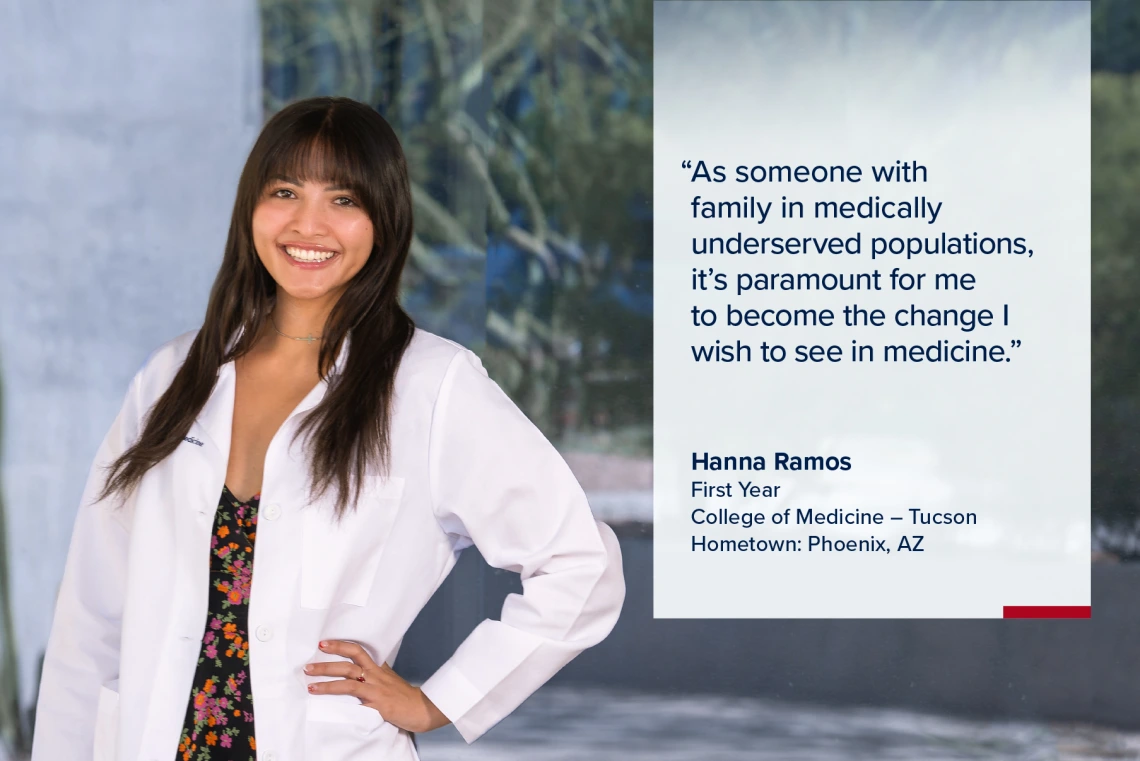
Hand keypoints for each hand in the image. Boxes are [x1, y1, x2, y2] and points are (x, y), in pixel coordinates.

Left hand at [304, 640, 450, 733]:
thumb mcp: (389, 679)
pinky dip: (342, 700)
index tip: (323, 643)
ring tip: (311, 685)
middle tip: (308, 665)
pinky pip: (357, 701)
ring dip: (327, 682)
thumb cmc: (404, 696)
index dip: (340, 645)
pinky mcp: (378, 705)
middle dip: (326, 663)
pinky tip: (329, 703)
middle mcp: (376, 676)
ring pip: (349, 680)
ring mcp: (376, 689)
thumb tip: (357, 668)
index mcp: (378, 668)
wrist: (422, 709)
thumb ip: (374, 673)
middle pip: (349, 663)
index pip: (357, 650)